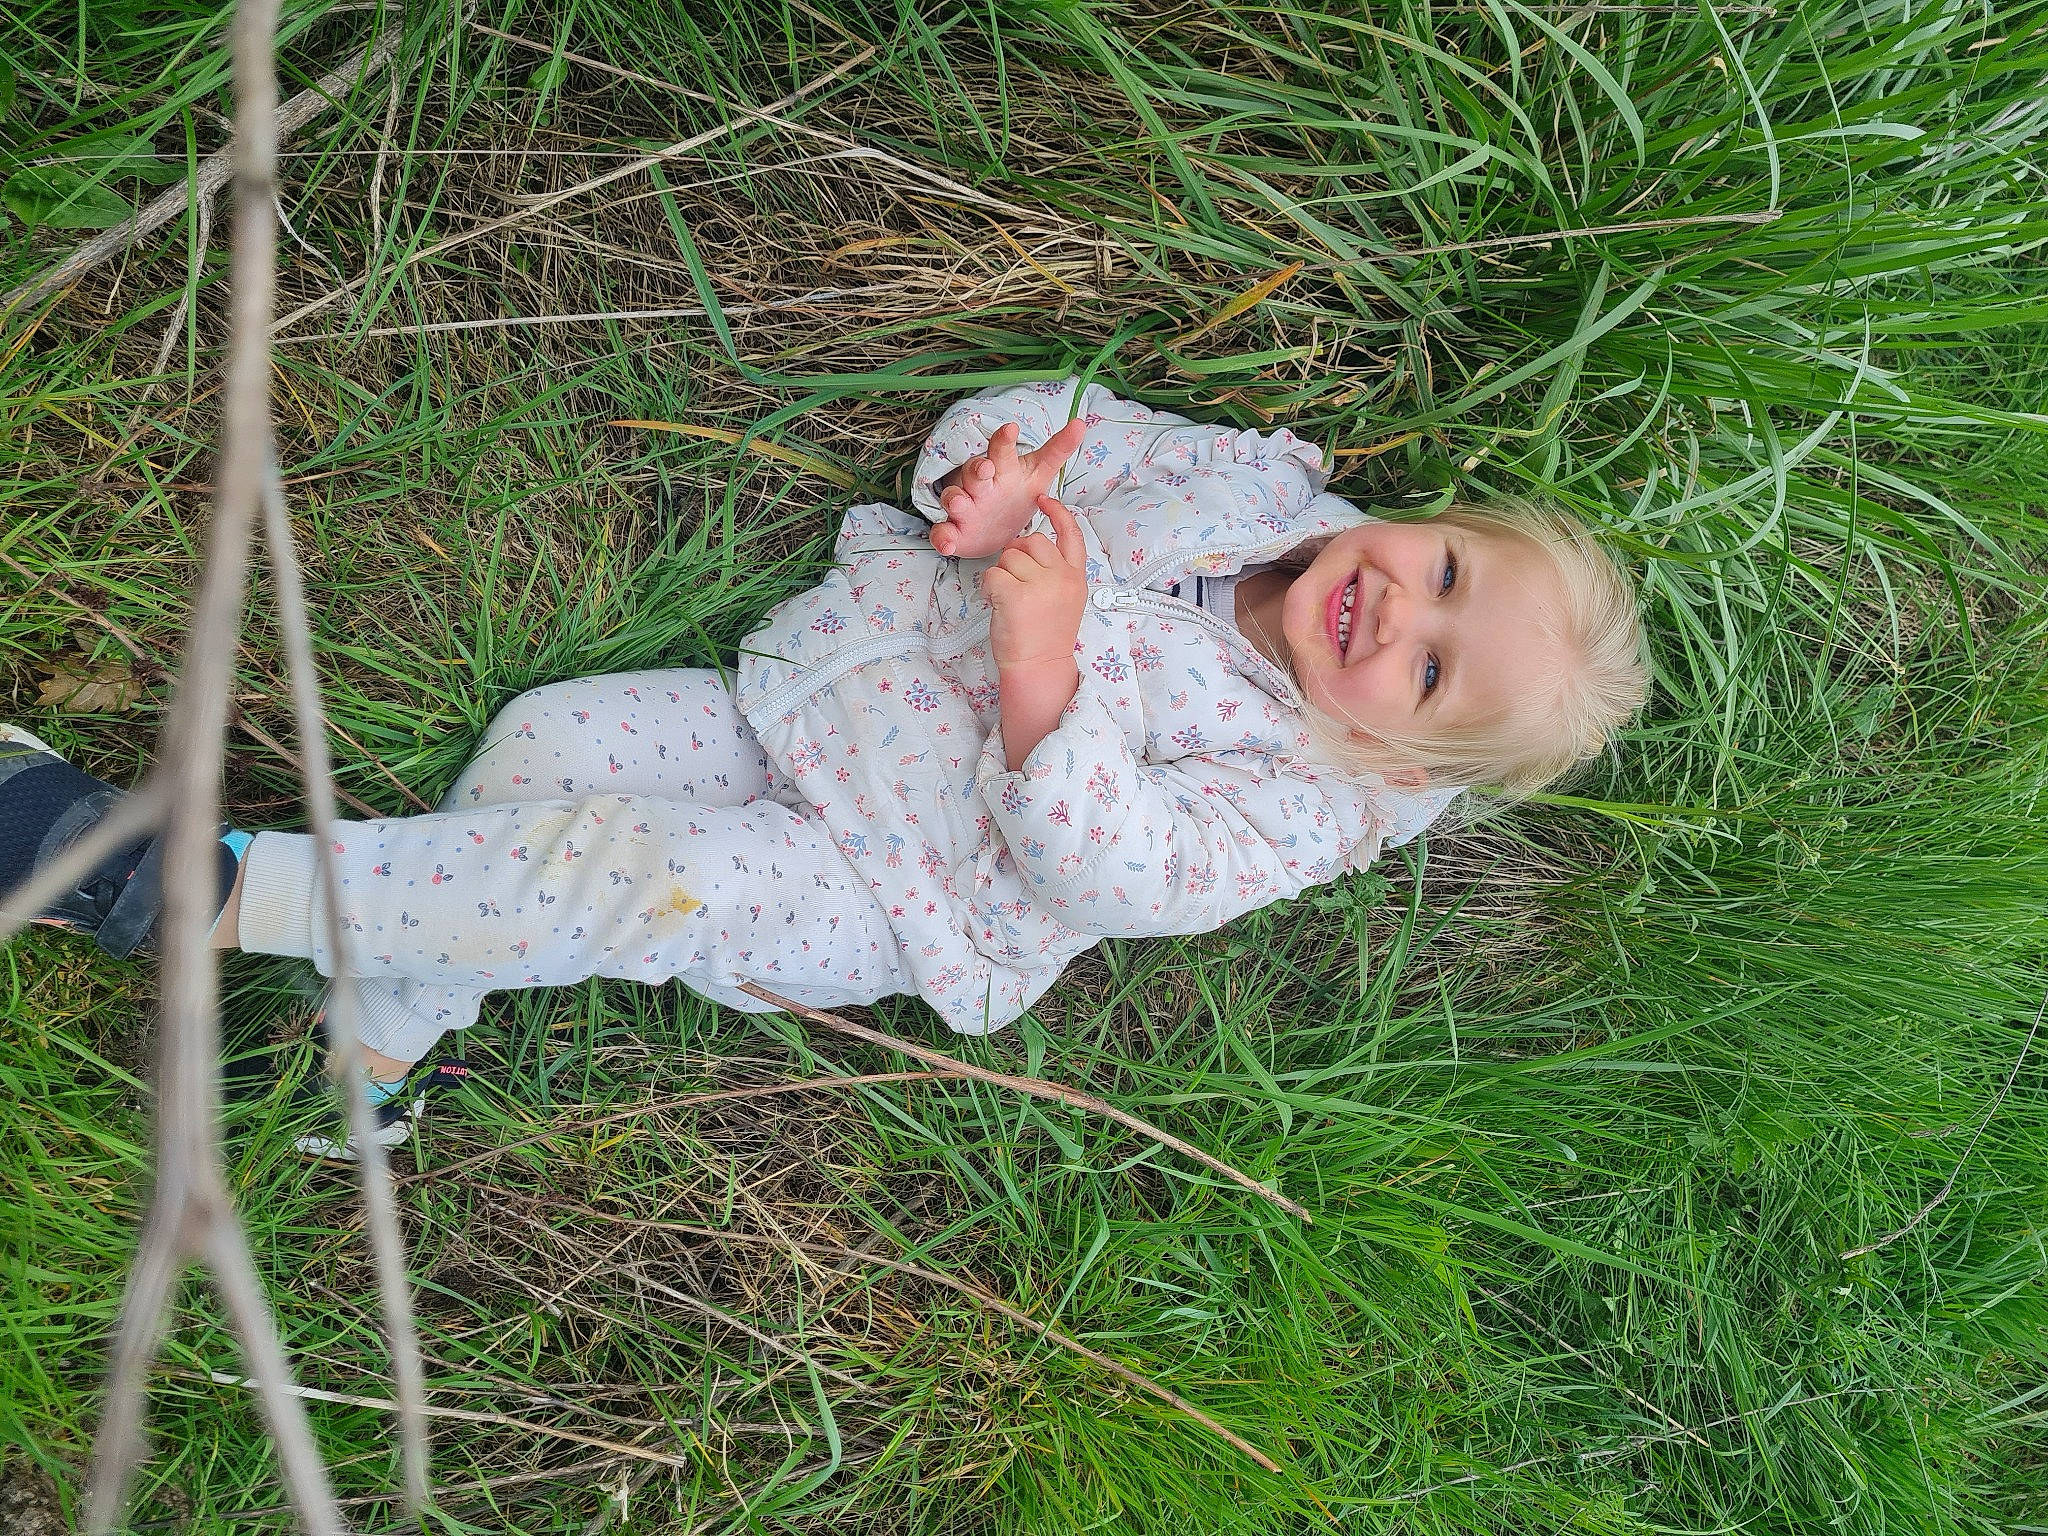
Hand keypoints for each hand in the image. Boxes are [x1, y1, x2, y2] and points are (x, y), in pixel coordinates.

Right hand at [931, 416, 1088, 558]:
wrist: (995, 525)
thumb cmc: (1016, 490)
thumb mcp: (1039, 471)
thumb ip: (1058, 448)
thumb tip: (1081, 423)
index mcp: (1001, 469)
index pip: (1002, 451)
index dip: (1005, 440)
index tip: (1012, 429)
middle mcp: (980, 485)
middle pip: (975, 471)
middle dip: (978, 469)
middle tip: (986, 468)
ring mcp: (965, 507)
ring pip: (954, 498)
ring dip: (955, 499)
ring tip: (959, 503)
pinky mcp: (954, 531)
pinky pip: (943, 533)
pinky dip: (943, 538)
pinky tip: (947, 545)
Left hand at [984, 496, 1087, 668]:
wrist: (1039, 667)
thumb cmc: (1045, 637)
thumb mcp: (1065, 599)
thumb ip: (1056, 572)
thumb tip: (1029, 546)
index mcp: (1076, 577)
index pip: (1072, 534)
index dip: (1058, 513)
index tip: (1044, 500)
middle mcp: (1061, 577)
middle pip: (1032, 541)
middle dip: (1018, 555)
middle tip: (1016, 583)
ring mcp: (1040, 585)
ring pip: (1008, 557)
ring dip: (1002, 575)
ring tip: (1010, 602)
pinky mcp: (1015, 594)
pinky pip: (992, 574)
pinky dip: (988, 588)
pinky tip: (998, 606)